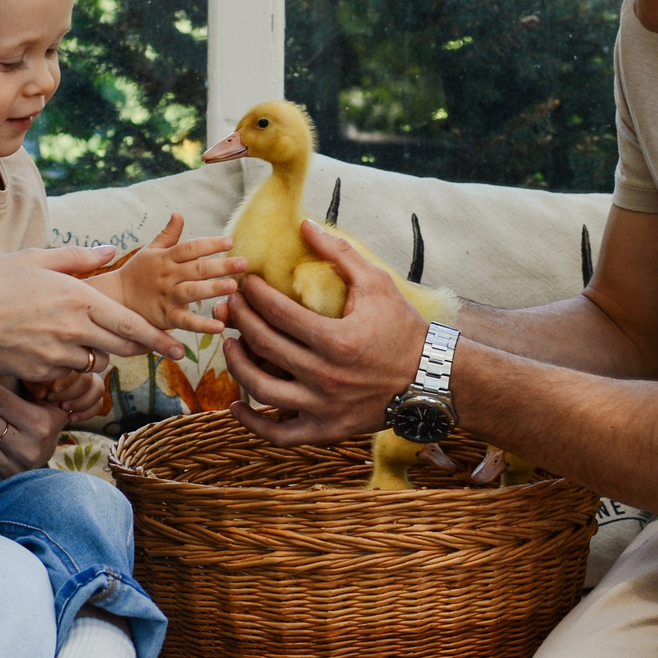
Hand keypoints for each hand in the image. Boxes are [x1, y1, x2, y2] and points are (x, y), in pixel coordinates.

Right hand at [0, 246, 181, 383]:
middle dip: (136, 348)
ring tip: (76, 336)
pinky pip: (64, 371)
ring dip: (95, 353)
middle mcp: (73, 330)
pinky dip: (65, 362)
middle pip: (121, 348)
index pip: (132, 325)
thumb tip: (110, 250)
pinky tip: (46, 345)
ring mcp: (55, 355)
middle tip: (145, 345)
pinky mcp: (38, 372)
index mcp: (78, 298)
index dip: (159, 340)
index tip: (179, 350)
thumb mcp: (36, 258)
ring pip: (92, 362)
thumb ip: (79, 258)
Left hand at [31, 367, 112, 421]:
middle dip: (70, 393)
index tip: (52, 390)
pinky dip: (87, 412)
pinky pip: (99, 403)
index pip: (77, 364)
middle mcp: (82, 365)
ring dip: (81, 402)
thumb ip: (34, 382)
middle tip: (52, 399)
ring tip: (63, 408)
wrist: (32, 391)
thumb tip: (43, 393)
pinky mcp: (92, 394)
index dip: (67, 381)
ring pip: (98, 388)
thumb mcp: (27, 378)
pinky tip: (71, 417)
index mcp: (68, 356)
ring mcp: (89, 379)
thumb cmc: (29, 378)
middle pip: (88, 379)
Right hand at [111, 213, 246, 334]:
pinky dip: (202, 325)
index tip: (230, 241)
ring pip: (192, 291)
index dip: (210, 244)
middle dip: (221, 265)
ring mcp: (167, 297)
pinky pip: (185, 321)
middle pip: (197, 268)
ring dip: (213, 289)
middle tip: (244, 263)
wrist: (114, 298)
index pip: (191, 248)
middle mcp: (168, 276)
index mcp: (166, 258)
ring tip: (233, 287)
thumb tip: (178, 213)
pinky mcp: (166, 317)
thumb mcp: (150, 251)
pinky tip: (219, 325)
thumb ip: (168, 235)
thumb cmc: (137, 272)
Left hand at [223, 221, 428, 445]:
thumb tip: (304, 225)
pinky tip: (237, 404)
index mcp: (336, 339)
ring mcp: (323, 407)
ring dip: (236, 364)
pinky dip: (252, 422)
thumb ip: (339, 252)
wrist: (429, 379)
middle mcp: (325, 376)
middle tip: (229, 304)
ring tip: (230, 344)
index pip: (277, 312)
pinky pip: (278, 433)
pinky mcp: (325, 430)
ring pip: (261, 388)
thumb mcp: (377, 282)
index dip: (253, 294)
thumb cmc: (402, 328)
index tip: (245, 283)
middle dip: (238, 319)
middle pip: (263, 344)